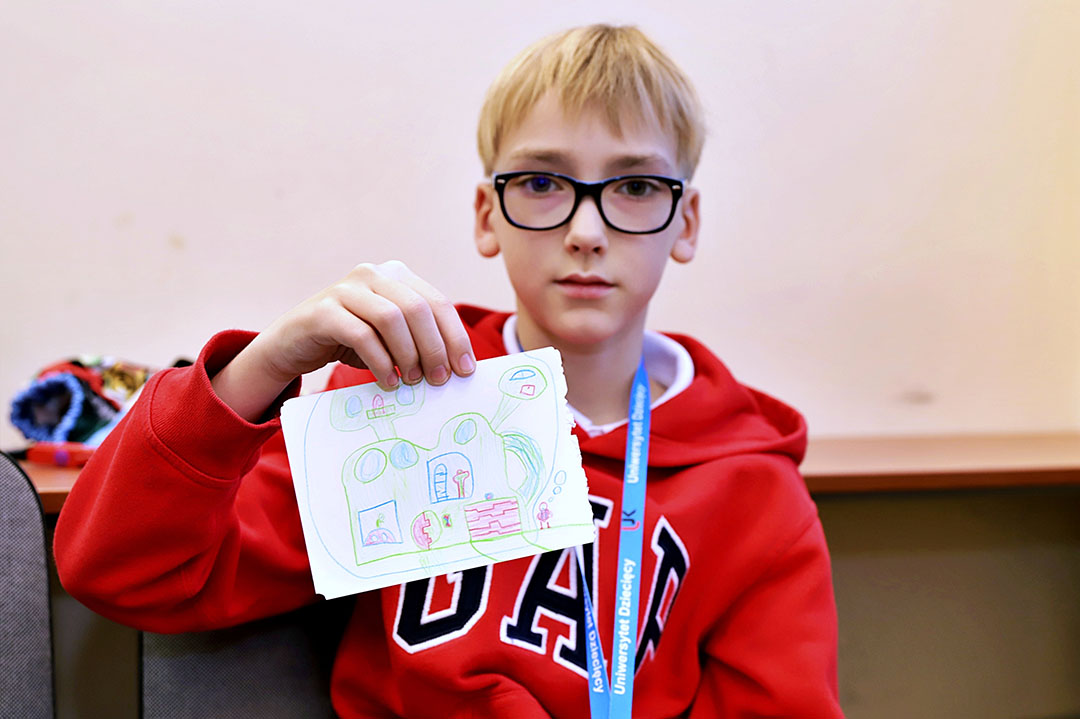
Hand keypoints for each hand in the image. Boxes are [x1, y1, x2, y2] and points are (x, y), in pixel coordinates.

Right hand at [212, 261, 474, 420]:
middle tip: (439, 381)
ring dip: (408, 354)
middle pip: (418, 308)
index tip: (466, 370)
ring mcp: (346, 289)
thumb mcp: (392, 338)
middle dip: (435, 348)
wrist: (293, 344)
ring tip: (411, 381)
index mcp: (397, 276)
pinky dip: (380, 361)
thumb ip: (420, 341)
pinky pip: (361, 334)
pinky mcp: (322, 310)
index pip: (438, 303)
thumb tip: (460, 368)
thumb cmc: (351, 343)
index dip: (456, 337)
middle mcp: (373, 274)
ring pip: (392, 317)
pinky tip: (387, 381)